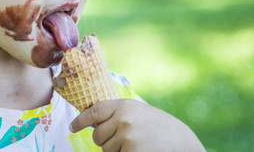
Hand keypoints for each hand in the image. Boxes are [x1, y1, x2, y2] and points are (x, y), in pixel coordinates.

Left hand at [69, 99, 204, 151]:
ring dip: (115, 151)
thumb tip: (92, 122)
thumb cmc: (158, 127)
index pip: (94, 112)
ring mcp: (127, 136)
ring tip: (136, 144)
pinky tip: (138, 150)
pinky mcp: (132, 151)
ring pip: (105, 149)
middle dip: (104, 140)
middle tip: (123, 139)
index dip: (80, 120)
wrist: (182, 141)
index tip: (72, 127)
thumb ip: (117, 114)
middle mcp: (123, 118)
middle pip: (97, 135)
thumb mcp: (138, 112)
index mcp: (124, 105)